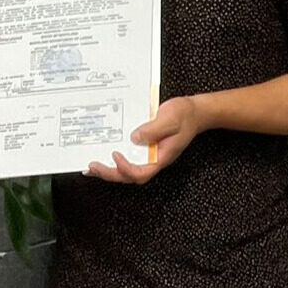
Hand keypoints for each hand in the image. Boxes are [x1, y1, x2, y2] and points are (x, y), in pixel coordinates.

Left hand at [86, 96, 206, 184]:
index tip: (115, 155)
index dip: (126, 169)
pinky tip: (104, 153)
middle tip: (92, 167)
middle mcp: (154, 159)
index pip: (141, 172)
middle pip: (130, 175)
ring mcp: (149, 154)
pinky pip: (129, 157)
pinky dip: (115, 159)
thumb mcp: (170, 119)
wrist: (194, 111)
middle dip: (110, 173)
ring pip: (128, 169)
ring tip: (92, 166)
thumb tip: (134, 137)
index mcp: (161, 157)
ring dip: (110, 169)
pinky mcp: (146, 147)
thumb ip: (153, 130)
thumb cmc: (185, 116)